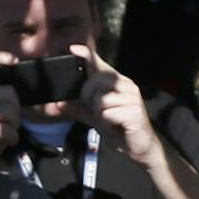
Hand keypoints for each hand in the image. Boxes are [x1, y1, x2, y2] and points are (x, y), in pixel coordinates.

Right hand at [0, 53, 22, 170]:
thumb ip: (5, 98)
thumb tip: (20, 89)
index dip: (0, 58)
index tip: (14, 62)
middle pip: (9, 91)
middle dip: (17, 109)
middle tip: (11, 122)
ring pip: (9, 110)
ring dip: (15, 124)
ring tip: (7, 132)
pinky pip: (6, 129)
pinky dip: (12, 137)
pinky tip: (6, 142)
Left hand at [67, 41, 157, 168]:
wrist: (139, 149)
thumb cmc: (119, 130)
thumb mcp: (95, 117)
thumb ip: (78, 109)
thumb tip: (58, 104)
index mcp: (117, 82)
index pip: (101, 64)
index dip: (87, 56)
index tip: (74, 48)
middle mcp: (126, 85)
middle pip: (95, 81)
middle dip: (88, 98)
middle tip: (98, 113)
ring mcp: (132, 97)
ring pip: (100, 99)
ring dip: (99, 115)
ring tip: (109, 122)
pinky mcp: (134, 111)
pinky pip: (108, 113)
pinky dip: (107, 124)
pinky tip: (115, 128)